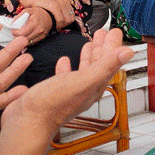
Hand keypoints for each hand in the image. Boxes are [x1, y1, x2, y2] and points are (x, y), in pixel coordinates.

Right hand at [0, 28, 133, 138]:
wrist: (27, 123)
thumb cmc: (53, 105)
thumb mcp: (83, 80)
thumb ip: (106, 66)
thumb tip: (128, 52)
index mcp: (94, 85)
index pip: (109, 61)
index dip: (113, 45)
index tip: (116, 32)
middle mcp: (85, 89)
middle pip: (98, 64)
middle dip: (102, 47)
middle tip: (104, 33)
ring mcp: (70, 91)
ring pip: (84, 70)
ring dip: (88, 55)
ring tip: (89, 43)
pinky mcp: (54, 92)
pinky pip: (65, 76)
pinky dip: (67, 67)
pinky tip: (64, 61)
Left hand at [11, 7, 52, 44]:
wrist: (49, 16)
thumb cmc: (38, 13)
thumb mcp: (28, 10)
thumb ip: (20, 16)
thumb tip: (12, 23)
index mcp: (34, 22)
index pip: (22, 32)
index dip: (15, 32)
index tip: (13, 29)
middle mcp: (39, 30)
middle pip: (24, 39)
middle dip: (17, 37)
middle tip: (14, 33)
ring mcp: (41, 35)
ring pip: (28, 42)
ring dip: (21, 40)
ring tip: (18, 35)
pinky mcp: (42, 38)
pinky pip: (32, 43)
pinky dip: (27, 41)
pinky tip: (24, 37)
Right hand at [17, 0, 74, 29]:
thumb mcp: (50, 1)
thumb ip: (57, 6)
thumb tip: (62, 15)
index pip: (72, 14)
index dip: (67, 22)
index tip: (61, 25)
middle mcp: (63, 0)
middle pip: (71, 18)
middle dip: (65, 25)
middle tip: (57, 27)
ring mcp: (59, 2)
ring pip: (67, 19)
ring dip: (62, 25)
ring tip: (55, 27)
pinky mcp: (53, 5)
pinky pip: (60, 18)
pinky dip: (58, 24)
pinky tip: (53, 26)